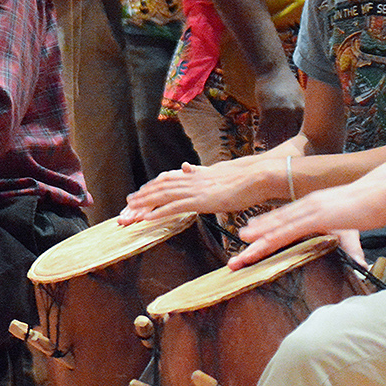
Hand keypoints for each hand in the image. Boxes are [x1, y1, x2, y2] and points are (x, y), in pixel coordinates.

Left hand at [119, 157, 274, 223]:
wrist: (257, 176)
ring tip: (131, 209)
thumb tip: (189, 167)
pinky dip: (158, 213)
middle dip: (143, 195)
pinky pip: (174, 208)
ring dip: (145, 203)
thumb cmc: (243, 177)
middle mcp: (191, 181)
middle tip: (128, 202)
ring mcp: (194, 190)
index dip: (153, 186)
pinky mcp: (200, 201)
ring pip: (163, 196)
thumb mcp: (217, 172)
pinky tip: (147, 218)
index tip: (141, 191)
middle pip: (161, 187)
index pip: (168, 179)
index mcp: (195, 175)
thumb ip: (201, 172)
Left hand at [232, 182, 385, 267]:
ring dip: (258, 239)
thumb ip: (344, 239)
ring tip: (241, 246)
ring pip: (278, 227)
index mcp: (312, 205)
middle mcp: (306, 205)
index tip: (248, 235)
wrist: (382, 193)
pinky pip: (291, 229)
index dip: (264, 227)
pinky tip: (261, 242)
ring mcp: (310, 210)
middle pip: (275, 223)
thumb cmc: (370, 207)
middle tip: (236, 253)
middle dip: (254, 237)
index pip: (283, 217)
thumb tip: (351, 258)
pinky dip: (274, 236)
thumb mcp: (350, 225)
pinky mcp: (318, 216)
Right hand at [254, 67, 305, 148]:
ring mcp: (280, 110)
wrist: (272, 70)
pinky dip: (261, 136)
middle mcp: (294, 111)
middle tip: (283, 159)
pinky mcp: (267, 108)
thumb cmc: (286, 85)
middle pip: (291, 135)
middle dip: (287, 148)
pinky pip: (264, 127)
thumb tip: (304, 128)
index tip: (299, 155)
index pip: (304, 131)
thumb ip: (300, 113)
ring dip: (271, 144)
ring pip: (276, 133)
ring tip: (268, 155)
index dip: (301, 144)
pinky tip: (258, 142)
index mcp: (304, 109)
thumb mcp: (298, 97)